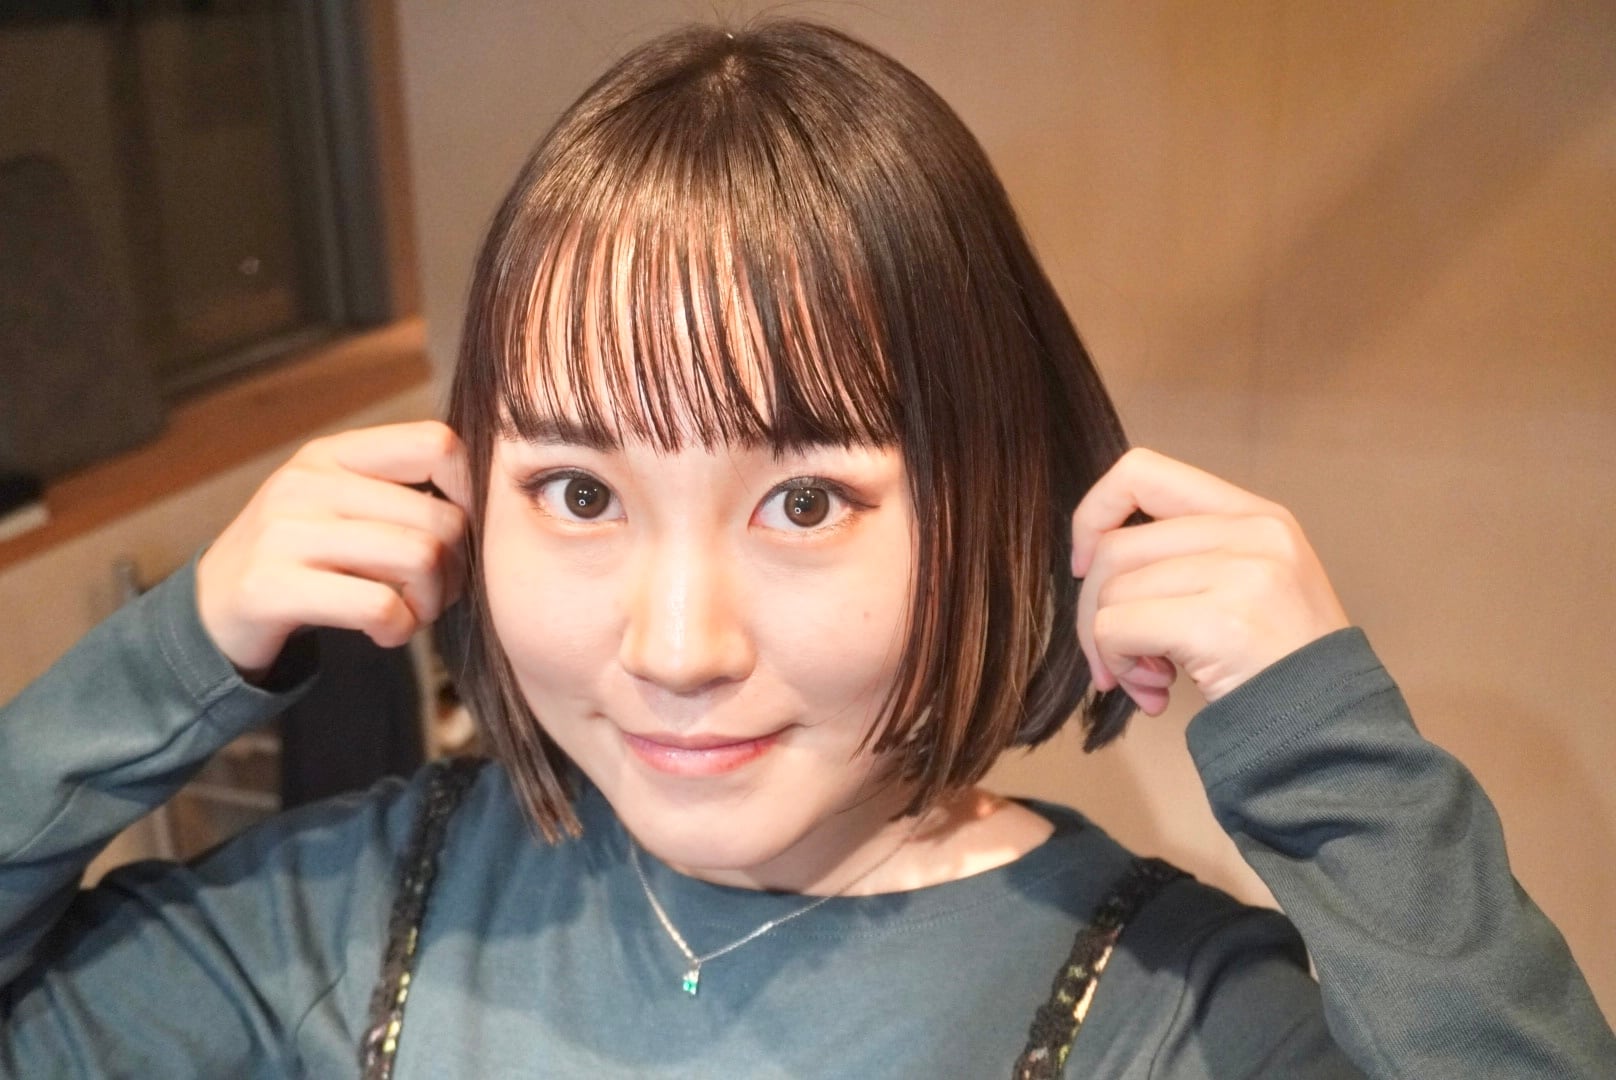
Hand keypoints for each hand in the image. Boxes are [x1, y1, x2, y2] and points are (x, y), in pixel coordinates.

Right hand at [196, 421, 471, 679]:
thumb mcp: (342, 506)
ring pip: (419, 559)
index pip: (438, 444)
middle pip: (441, 519)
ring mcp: (283, 532)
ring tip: (411, 613)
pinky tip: (385, 631)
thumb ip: (401, 492)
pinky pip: (379, 604)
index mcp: (333, 453)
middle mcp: (306, 483)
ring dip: (431, 602)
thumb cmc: (301, 560)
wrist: (210, 611)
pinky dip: (399, 628)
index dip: (471, 493)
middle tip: (435, 594)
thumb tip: (491, 499)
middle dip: (456, 570)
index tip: (459, 535)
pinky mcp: (271, 586)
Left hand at [1070, 448, 1349, 715]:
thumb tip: (1092, 560)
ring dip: (1110, 648)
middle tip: (1119, 658)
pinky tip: (1155, 693)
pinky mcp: (1219, 623)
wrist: (1334, 730)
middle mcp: (1251, 533)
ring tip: (1149, 680)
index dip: (1095, 514)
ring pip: (1110, 592)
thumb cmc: (1281, 667)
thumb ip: (1187, 556)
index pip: (1142, 471)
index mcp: (1256, 514)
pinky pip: (1115, 629)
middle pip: (1115, 547)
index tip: (1088, 565)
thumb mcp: (1252, 583)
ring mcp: (1239, 574)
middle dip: (1095, 609)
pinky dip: (1117, 664)